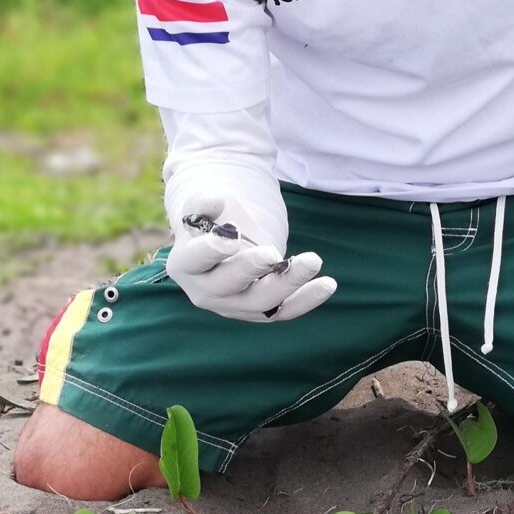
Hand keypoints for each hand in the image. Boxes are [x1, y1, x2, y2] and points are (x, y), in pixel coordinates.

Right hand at [166, 195, 336, 322]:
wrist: (224, 246)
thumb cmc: (212, 222)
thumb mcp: (204, 206)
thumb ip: (204, 201)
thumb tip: (211, 200)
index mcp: (185, 264)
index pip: (196, 259)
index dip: (212, 250)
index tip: (231, 238)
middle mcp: (205, 292)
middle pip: (229, 285)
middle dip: (251, 269)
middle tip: (273, 252)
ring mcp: (233, 306)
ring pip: (261, 303)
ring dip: (289, 283)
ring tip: (313, 260)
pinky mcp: (259, 313)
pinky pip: (284, 311)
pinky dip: (307, 300)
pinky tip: (328, 284)